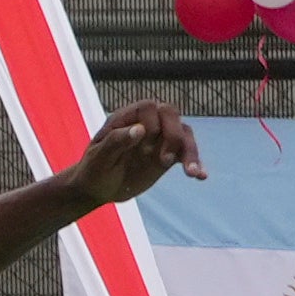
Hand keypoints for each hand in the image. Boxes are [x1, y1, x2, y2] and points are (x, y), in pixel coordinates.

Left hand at [67, 101, 204, 207]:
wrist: (97, 188)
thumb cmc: (93, 170)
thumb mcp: (98, 158)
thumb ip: (116, 141)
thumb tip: (140, 129)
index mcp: (127, 118)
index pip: (149, 107)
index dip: (151, 123)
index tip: (142, 144)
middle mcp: (146, 124)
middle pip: (171, 115)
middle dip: (173, 136)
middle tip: (164, 161)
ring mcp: (158, 140)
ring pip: (183, 134)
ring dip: (190, 151)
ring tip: (191, 173)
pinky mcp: (167, 157)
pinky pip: (186, 155)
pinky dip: (195, 164)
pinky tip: (201, 177)